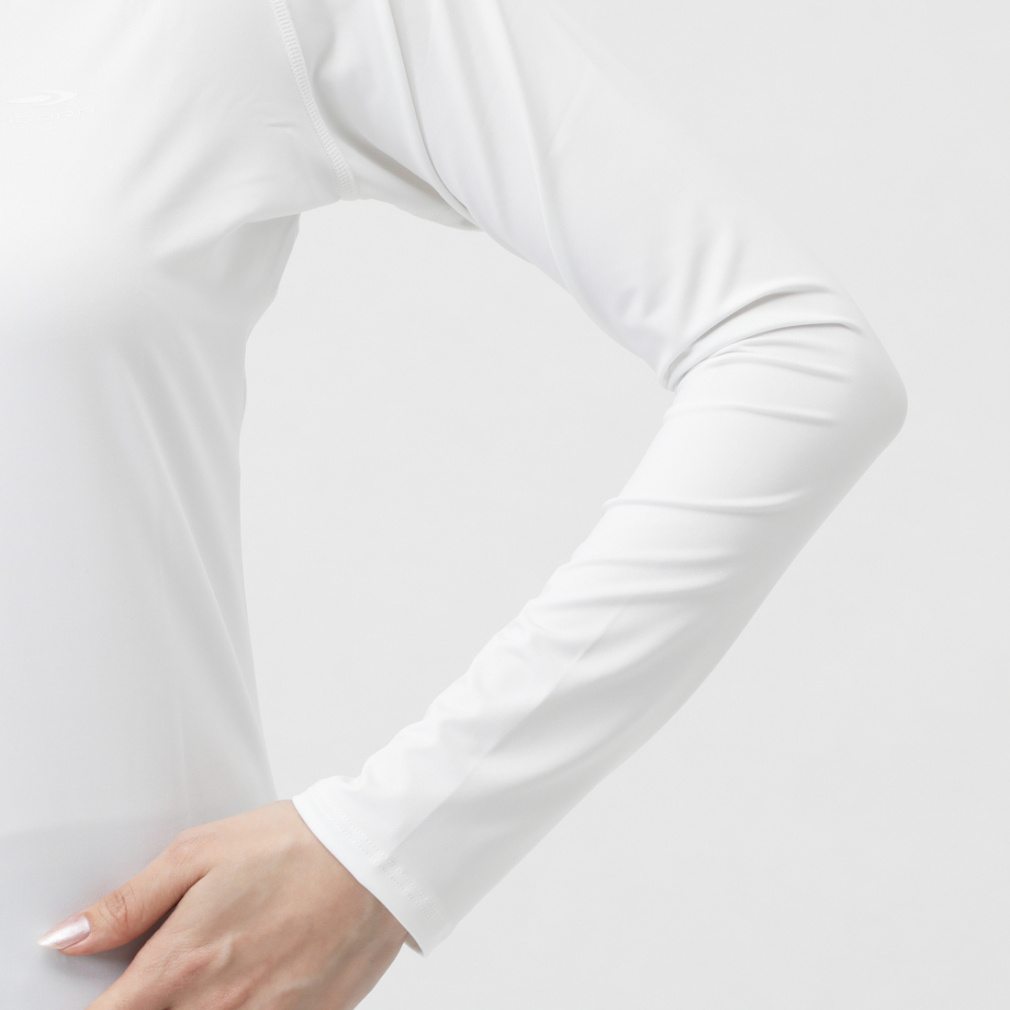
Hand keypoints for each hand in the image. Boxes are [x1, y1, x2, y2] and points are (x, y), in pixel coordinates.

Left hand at [37, 799, 409, 1008]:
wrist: (377, 857)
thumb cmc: (294, 846)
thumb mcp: (199, 852)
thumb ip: (128, 903)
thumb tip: (70, 938)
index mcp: (179, 966)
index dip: (93, 1008)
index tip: (104, 991)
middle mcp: (216, 1009)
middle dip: (154, 1002)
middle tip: (183, 966)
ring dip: (201, 1006)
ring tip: (224, 968)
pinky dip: (249, 1008)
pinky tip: (258, 979)